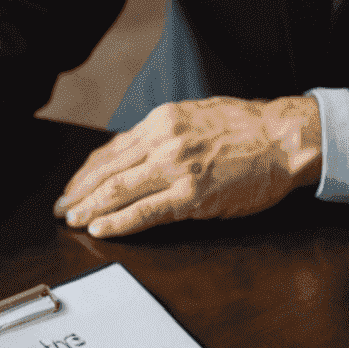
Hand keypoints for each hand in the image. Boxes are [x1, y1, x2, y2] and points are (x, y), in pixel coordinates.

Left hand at [52, 95, 321, 237]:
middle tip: (61, 210)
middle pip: (107, 171)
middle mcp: (164, 141)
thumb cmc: (247, 129)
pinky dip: (118, 222)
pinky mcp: (192, 194)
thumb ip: (162, 135)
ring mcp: (177, 168)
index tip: (71, 188)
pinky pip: (145, 212)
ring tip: (73, 222)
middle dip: (78, 193)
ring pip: (119, 191)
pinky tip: (100, 229)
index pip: (111, 151)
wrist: (287, 136)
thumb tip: (132, 156)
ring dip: (90, 209)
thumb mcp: (196, 118)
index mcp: (162, 121)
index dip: (86, 173)